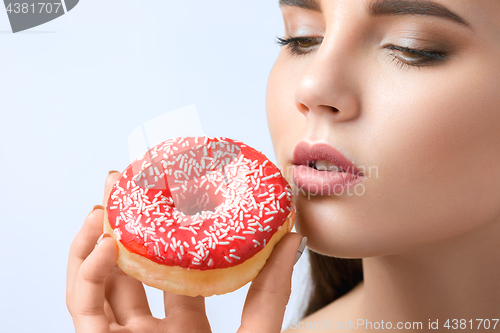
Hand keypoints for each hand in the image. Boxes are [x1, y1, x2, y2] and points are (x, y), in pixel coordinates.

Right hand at [66, 171, 304, 332]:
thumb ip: (271, 293)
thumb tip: (293, 236)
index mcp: (186, 326)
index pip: (174, 272)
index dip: (168, 232)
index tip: (169, 192)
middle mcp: (149, 332)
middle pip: (129, 270)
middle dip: (123, 224)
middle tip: (124, 181)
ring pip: (97, 285)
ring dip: (96, 241)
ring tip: (107, 202)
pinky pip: (83, 310)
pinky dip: (87, 274)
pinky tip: (105, 242)